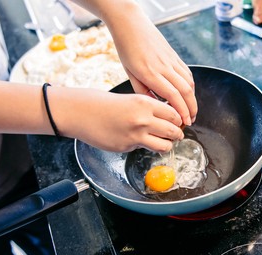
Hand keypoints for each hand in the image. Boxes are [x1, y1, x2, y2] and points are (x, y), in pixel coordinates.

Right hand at [56, 88, 184, 152]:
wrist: (82, 112)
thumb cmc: (106, 104)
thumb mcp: (132, 99)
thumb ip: (150, 109)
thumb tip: (168, 120)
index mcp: (145, 103)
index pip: (174, 115)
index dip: (179, 120)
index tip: (179, 122)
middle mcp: (143, 119)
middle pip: (173, 131)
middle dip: (178, 134)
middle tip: (177, 134)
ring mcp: (135, 135)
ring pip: (164, 145)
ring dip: (167, 145)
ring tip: (164, 142)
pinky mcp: (127, 147)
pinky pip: (144, 148)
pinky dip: (145, 146)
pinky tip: (137, 140)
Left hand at [101, 2, 196, 125]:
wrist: (131, 24)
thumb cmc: (127, 48)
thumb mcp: (129, 73)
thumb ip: (142, 90)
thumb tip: (155, 105)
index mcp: (151, 74)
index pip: (173, 96)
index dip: (182, 111)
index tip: (185, 122)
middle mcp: (164, 67)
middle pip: (186, 91)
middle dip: (191, 108)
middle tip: (191, 120)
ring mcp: (171, 60)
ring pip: (189, 82)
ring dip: (193, 98)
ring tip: (191, 110)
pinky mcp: (174, 55)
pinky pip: (187, 72)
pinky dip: (191, 85)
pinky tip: (189, 93)